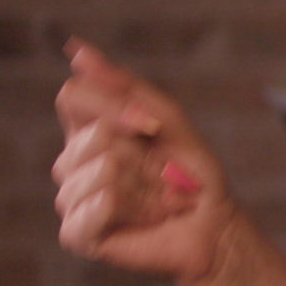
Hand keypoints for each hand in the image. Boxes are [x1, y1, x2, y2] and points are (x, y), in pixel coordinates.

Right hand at [52, 40, 236, 283]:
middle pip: (96, 136)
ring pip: (103, 171)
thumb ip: (126, 88)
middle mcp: (72, 162)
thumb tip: (79, 52)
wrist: (214, 227)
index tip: (150, 125)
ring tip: (159, 199)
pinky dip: (138, 208)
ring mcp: (70, 198)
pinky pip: (100, 204)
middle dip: (145, 157)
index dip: (114, 107)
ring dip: (148, 186)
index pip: (73, 96)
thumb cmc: (192, 175)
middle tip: (163, 177)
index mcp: (88, 131)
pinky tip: (147, 218)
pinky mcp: (77, 232)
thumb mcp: (168, 121)